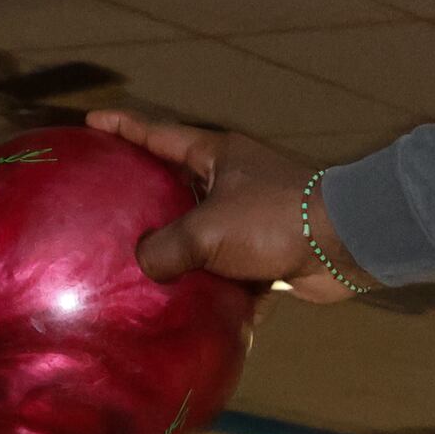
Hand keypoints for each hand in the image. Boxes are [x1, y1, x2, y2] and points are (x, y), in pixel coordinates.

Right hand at [85, 110, 366, 297]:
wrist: (343, 245)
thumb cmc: (273, 220)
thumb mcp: (206, 230)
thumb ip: (165, 248)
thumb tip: (145, 266)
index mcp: (217, 157)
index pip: (158, 135)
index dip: (123, 128)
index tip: (91, 122)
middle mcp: (234, 182)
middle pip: (178, 187)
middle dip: (147, 199)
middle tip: (108, 209)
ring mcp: (253, 218)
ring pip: (204, 236)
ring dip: (181, 255)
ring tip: (139, 270)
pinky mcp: (270, 254)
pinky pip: (233, 273)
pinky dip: (216, 291)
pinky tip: (190, 311)